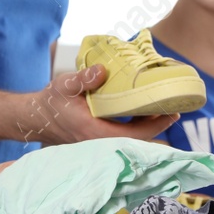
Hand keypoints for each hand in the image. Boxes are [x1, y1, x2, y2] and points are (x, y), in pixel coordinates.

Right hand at [19, 66, 178, 144]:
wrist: (37, 117)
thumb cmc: (51, 101)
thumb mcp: (64, 85)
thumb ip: (84, 78)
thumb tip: (104, 70)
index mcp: (94, 131)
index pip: (133, 134)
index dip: (155, 125)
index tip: (171, 113)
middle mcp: (100, 142)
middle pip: (138, 139)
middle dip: (158, 125)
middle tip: (176, 109)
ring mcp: (100, 143)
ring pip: (132, 139)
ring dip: (149, 126)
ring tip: (165, 108)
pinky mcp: (100, 139)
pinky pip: (125, 135)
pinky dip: (138, 125)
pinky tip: (146, 112)